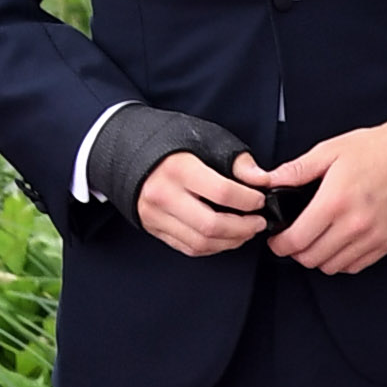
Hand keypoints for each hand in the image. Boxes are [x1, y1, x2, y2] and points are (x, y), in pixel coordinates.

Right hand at [135, 149, 267, 257]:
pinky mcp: (153, 227)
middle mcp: (163, 195)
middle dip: (244, 228)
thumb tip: (261, 179)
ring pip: (201, 242)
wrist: (125, 150)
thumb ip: (237, 161)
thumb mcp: (205, 139)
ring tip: (246, 231)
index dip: (249, 200)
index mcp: (178, 169)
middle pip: (212, 225)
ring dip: (231, 241)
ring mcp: (155, 214)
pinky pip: (188, 247)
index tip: (260, 200)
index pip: (222, 192)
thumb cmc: (168, 143)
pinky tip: (226, 237)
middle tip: (259, 222)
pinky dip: (213, 246)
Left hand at [239, 117, 386, 276]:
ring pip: (333, 266)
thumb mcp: (330, 150)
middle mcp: (354, 224)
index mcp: (335, 200)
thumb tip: (269, 180)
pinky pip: (356, 266)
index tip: (277, 240)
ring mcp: (373, 236)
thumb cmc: (376, 149)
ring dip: (319, 258)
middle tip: (293, 240)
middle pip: (312, 258)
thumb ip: (297, 169)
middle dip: (296, 252)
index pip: (297, 239)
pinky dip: (342, 260)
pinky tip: (338, 244)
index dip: (279, 244)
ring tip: (316, 242)